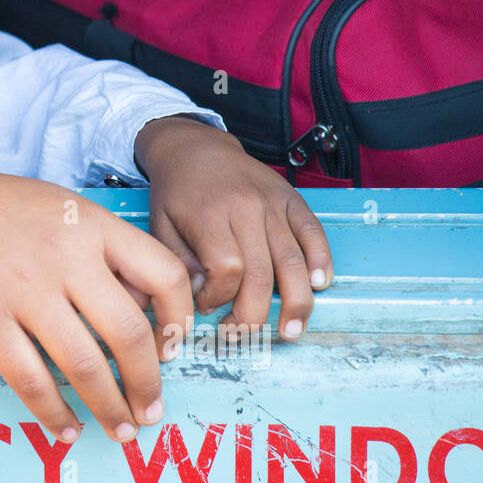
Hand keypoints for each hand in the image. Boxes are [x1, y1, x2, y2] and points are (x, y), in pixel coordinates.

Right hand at [0, 157, 194, 443]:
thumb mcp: (58, 207)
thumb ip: (98, 247)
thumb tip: (134, 307)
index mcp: (90, 223)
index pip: (163, 273)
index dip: (179, 319)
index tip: (173, 347)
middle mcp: (65, 257)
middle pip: (129, 332)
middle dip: (147, 382)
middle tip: (151, 408)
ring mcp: (24, 291)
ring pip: (84, 365)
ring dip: (109, 406)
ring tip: (121, 429)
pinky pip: (30, 379)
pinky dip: (53, 412)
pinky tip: (66, 428)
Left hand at [134, 116, 333, 341]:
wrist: (193, 146)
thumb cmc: (175, 193)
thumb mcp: (161, 226)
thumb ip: (181, 263)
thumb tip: (204, 299)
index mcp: (209, 216)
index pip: (227, 269)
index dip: (219, 297)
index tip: (207, 306)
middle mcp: (245, 208)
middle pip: (262, 272)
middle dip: (255, 314)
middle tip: (245, 336)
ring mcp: (272, 202)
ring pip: (292, 258)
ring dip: (297, 300)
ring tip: (292, 330)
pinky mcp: (291, 198)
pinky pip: (313, 231)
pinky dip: (321, 259)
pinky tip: (320, 285)